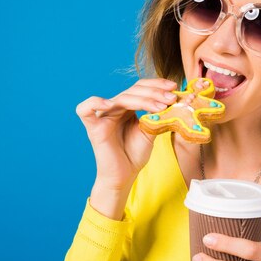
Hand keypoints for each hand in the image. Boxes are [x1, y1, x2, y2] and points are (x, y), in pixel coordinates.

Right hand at [75, 78, 177, 216]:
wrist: (124, 176)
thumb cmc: (134, 154)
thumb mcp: (151, 131)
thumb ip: (158, 115)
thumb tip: (175, 100)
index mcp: (127, 107)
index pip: (140, 87)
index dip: (156, 84)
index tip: (174, 87)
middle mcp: (114, 108)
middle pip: (133, 90)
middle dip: (155, 93)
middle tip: (172, 99)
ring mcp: (103, 116)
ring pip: (121, 98)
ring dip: (144, 99)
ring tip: (161, 106)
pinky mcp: (93, 128)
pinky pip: (85, 110)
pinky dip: (94, 103)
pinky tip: (110, 104)